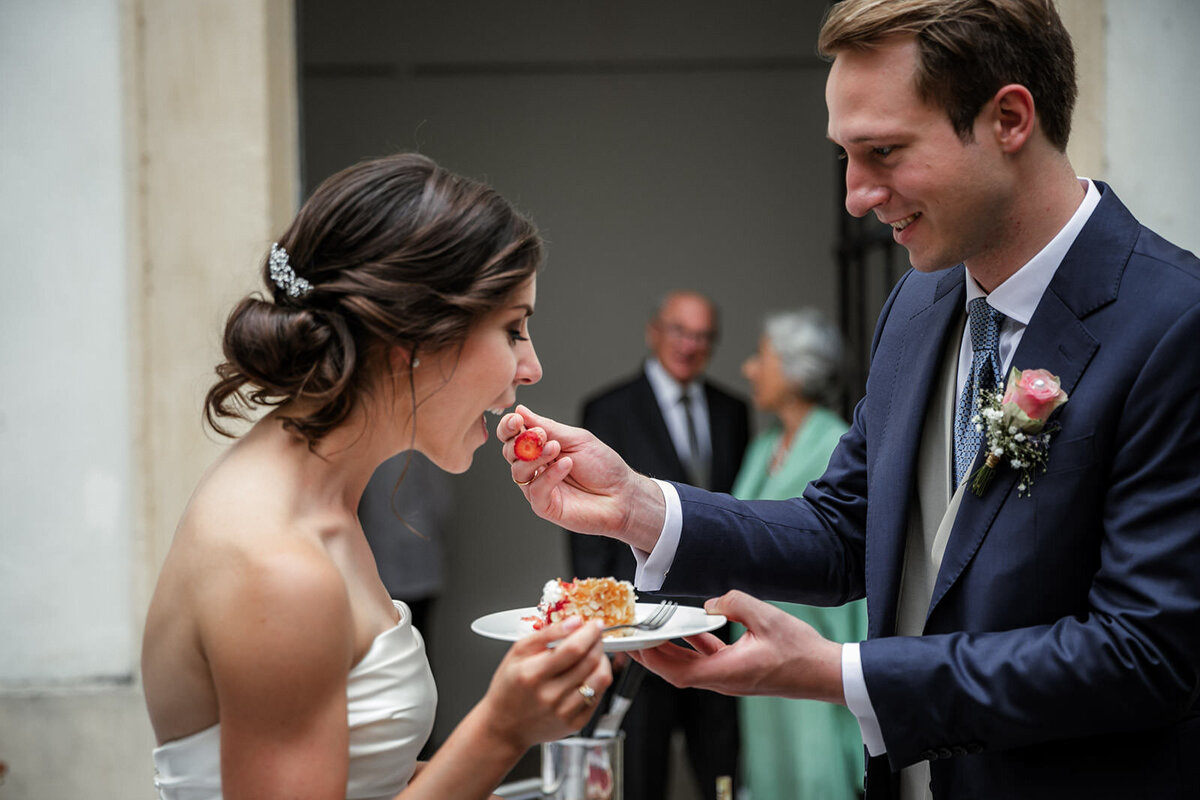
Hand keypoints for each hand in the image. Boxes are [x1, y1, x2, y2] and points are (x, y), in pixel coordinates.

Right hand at [478, 616, 612, 749]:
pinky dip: (598, 680)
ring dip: (603, 660)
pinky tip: (588, 674)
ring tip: (594, 654)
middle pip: (590, 662)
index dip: (590, 633)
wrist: (505, 726)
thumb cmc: (509, 687)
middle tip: (595, 636)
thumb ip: (547, 634)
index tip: (595, 624)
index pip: (573, 649)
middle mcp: (550, 696)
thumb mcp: (518, 653)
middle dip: (598, 642)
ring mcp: (564, 712)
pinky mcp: (575, 723)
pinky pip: (599, 696)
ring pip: (600, 679)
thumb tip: (575, 622)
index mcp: (533, 674)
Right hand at [497, 405, 664, 550]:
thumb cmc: (603, 466)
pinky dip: (549, 475)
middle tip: (540, 435)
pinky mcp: (545, 506)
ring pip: (518, 472)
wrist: (622, 494)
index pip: (513, 436)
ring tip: (557, 448)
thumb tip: (520, 410)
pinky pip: (535, 490)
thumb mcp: (577, 439)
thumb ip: (547, 427)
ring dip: (535, 457)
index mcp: (541, 447)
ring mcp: (539, 487)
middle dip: (519, 441)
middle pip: (509, 453)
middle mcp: (536, 467)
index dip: (509, 427)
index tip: (516, 420)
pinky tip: (566, 465)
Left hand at [631, 590, 846, 704]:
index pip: (677, 671)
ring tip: (654, 631)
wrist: (825, 673)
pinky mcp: (739, 673)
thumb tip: (712, 602)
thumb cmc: (801, 652)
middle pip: (677, 672)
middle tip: (634, 636)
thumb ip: (734, 603)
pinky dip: (694, 647)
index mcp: (727, 672)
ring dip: (671, 651)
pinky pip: (708, 661)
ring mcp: (731, 678)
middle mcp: (724, 680)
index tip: (635, 644)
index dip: (652, 659)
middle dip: (652, 655)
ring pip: (691, 667)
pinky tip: (693, 629)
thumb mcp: (766, 617)